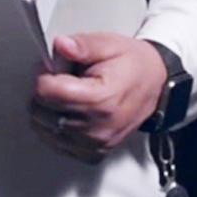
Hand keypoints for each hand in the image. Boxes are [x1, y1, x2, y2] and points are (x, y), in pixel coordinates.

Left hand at [28, 32, 166, 162]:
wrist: (154, 84)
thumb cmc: (132, 65)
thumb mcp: (109, 44)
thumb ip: (82, 45)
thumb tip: (61, 45)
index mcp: (101, 99)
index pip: (47, 92)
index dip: (44, 75)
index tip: (54, 68)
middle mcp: (98, 127)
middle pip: (42, 112)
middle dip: (44, 92)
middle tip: (62, 79)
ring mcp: (96, 143)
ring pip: (45, 129)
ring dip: (48, 111)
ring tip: (68, 95)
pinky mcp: (93, 152)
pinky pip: (58, 144)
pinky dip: (56, 128)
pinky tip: (68, 112)